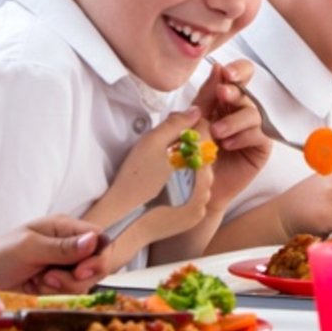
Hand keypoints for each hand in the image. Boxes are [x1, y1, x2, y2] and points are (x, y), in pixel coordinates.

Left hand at [0, 214, 110, 291]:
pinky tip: (38, 286)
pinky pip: (72, 290)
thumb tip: (94, 240)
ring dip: (65, 286)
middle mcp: (69, 243)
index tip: (80, 271)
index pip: (101, 239)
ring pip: (86, 279)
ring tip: (40, 281)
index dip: (98, 258)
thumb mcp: (29, 248)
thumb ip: (63, 247)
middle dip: (77, 277)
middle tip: (50, 278)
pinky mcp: (58, 278)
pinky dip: (57, 292)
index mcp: (64, 226)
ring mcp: (64, 261)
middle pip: (97, 262)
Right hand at [81, 106, 201, 227]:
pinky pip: (198, 194)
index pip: (206, 130)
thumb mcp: (151, 142)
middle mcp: (207, 181)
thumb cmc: (134, 180)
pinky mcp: (197, 215)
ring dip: (189, 170)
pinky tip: (168, 191)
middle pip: (205, 154)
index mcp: (197, 160)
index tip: (172, 135)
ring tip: (164, 175)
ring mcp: (203, 200)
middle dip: (189, 149)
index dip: (189, 127)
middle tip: (165, 155)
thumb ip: (176, 123)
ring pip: (203, 175)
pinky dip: (187, 190)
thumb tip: (196, 111)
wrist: (124, 219)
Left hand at [195, 59, 270, 208]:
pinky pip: (259, 134)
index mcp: (224, 100)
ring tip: (216, 133)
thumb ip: (206, 97)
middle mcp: (240, 111)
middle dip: (235, 91)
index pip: (238, 77)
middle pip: (247, 92)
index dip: (237, 70)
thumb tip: (216, 68)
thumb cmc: (192, 154)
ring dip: (234, 120)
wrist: (195, 189)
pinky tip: (227, 145)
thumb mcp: (195, 121)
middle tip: (223, 94)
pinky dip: (243, 137)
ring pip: (253, 113)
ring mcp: (252, 129)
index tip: (225, 72)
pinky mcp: (261, 147)